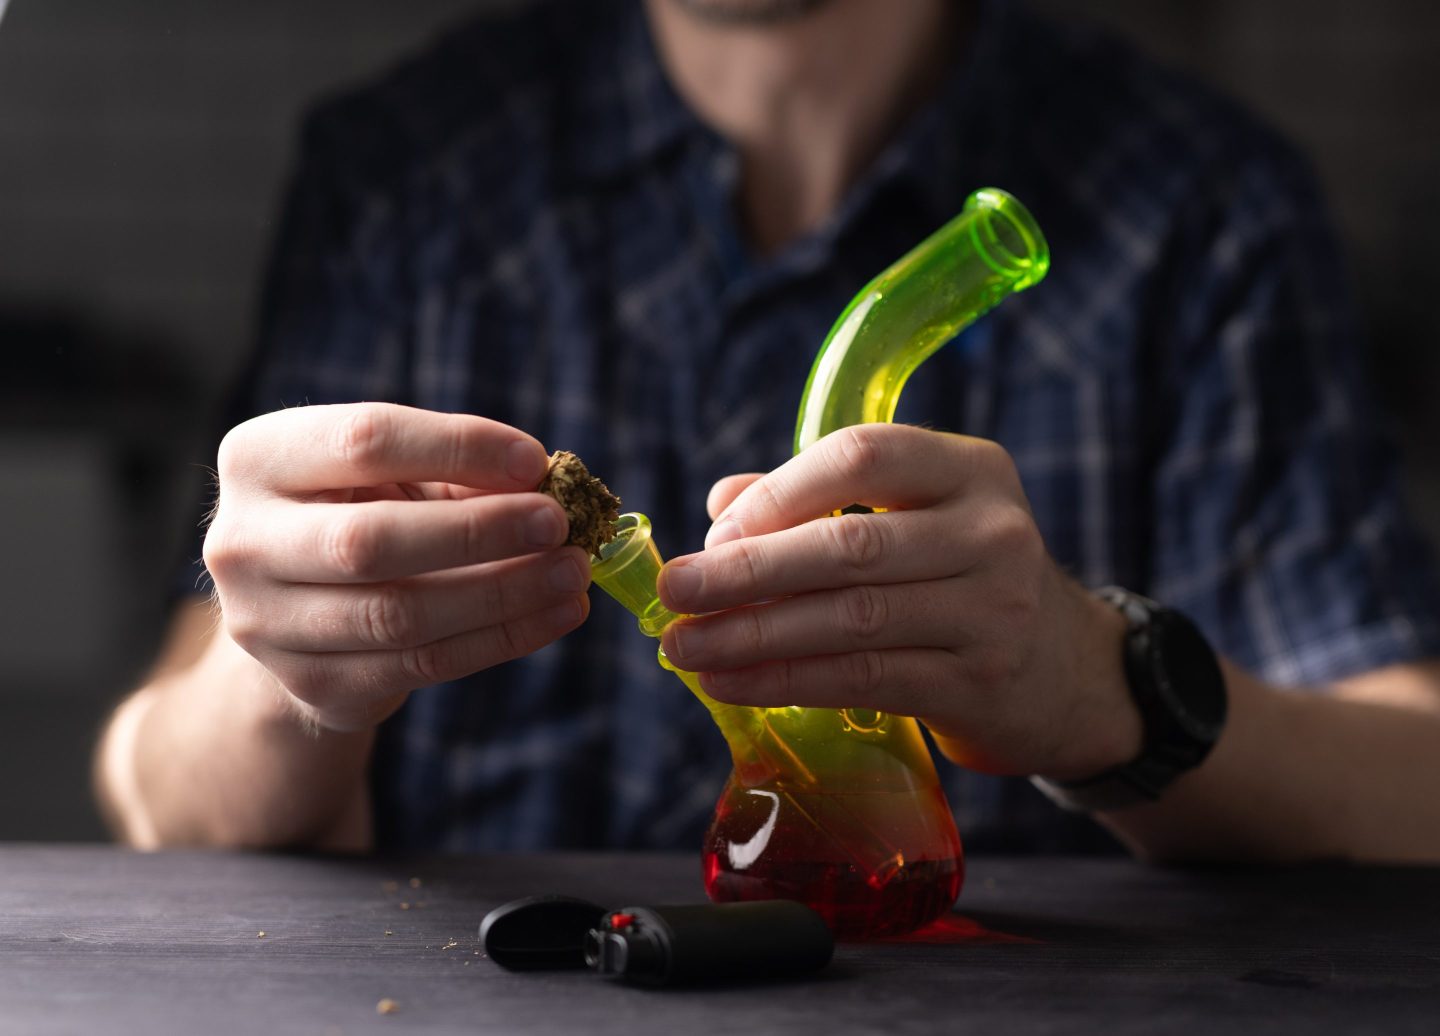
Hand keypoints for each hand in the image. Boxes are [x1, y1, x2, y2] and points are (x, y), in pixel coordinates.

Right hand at [203, 403, 589, 731]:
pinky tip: (556, 614)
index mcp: (259, 457)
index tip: (536, 462)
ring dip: (503, 594)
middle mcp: (242, 542)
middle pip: (370, 540)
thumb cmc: (364, 510)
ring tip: (572, 573)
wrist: (299, 609)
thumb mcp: (394, 473)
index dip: (459, 446)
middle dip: (480, 531)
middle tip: (561, 523)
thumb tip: (550, 484)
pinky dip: (502, 638)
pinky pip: (422, 665)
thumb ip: (457, 470)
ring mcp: (267, 625)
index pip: (365, 439)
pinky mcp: (313, 686)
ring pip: (400, 616)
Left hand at [655, 424, 1140, 780]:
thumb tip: (721, 505)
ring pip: (850, 622)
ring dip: (753, 635)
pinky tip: (730, 683)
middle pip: (850, 549)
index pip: (865, 456)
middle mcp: (991, 533)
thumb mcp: (916, 518)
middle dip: (748, 572)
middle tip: (675, 590)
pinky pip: (862, 680)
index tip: (715, 530)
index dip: (782, 491)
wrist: (1068, 673)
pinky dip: (786, 681)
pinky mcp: (976, 684)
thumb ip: (821, 501)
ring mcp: (993, 613)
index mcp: (970, 469)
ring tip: (684, 646)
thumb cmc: (962, 578)